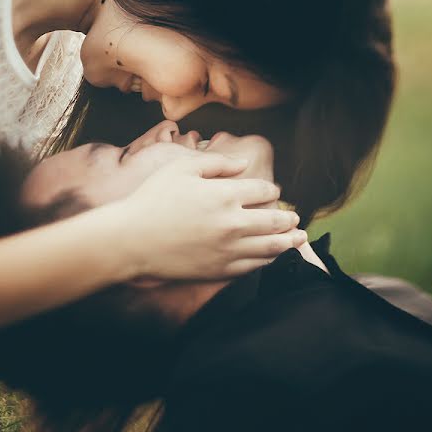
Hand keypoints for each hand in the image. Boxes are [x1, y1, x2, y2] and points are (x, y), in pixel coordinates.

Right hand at [112, 152, 305, 279]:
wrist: (133, 240)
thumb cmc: (153, 200)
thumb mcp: (181, 169)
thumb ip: (216, 162)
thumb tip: (243, 164)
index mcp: (224, 194)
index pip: (262, 192)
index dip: (271, 191)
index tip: (273, 193)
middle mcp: (233, 223)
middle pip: (274, 220)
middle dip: (288, 218)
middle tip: (295, 217)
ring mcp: (229, 249)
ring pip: (271, 246)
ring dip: (289, 241)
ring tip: (299, 238)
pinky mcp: (221, 270)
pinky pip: (254, 266)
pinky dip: (269, 260)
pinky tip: (273, 256)